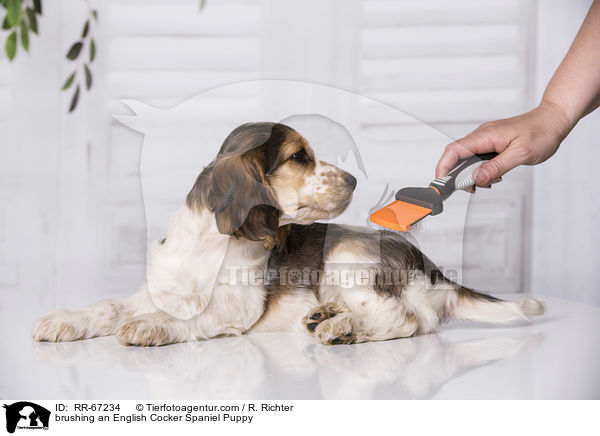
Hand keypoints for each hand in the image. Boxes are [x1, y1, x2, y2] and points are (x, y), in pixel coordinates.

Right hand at [435, 100, 574, 185]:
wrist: (553, 119)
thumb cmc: (541, 132)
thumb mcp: (520, 154)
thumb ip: (496, 167)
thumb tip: (477, 179)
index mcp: (485, 136)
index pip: (454, 151)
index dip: (443, 168)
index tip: (443, 184)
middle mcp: (482, 136)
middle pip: (456, 156)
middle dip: (458, 176)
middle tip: (472, 189)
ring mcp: (486, 138)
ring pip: (467, 158)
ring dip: (472, 174)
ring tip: (488, 183)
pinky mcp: (491, 142)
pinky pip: (477, 157)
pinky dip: (481, 170)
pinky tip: (493, 176)